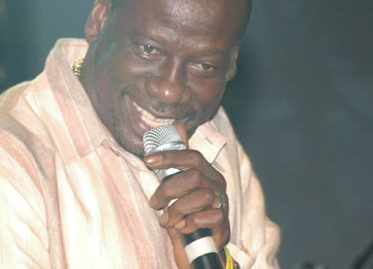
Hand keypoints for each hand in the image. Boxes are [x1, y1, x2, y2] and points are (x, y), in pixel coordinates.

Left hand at [145, 148, 229, 268]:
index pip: (192, 156)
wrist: (197, 247)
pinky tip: (183, 227)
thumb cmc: (185, 214)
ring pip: (202, 195)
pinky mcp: (224, 223)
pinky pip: (209, 217)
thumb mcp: (176, 188)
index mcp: (206, 173)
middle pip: (194, 175)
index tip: (148, 160)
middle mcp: (217, 184)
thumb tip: (177, 126)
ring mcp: (222, 203)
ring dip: (177, 209)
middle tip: (155, 203)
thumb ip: (176, 162)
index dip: (170, 156)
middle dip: (168, 189)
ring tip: (167, 220)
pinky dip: (191, 222)